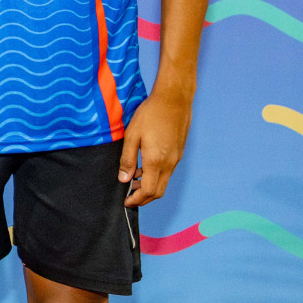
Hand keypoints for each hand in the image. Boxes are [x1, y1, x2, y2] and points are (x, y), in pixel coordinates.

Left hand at [117, 90, 192, 206]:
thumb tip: (123, 179)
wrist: (174, 101)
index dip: (137, 199)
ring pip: (164, 182)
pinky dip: (156, 176)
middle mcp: (170, 164)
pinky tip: (144, 168)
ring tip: (133, 180)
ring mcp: (176, 159)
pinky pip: (167, 172)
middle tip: (129, 196)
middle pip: (159, 191)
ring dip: (149, 186)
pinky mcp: (179, 153)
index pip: (149, 191)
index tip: (126, 202)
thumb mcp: (132, 136)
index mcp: (157, 162)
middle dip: (144, 198)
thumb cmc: (150, 115)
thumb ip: (127, 159)